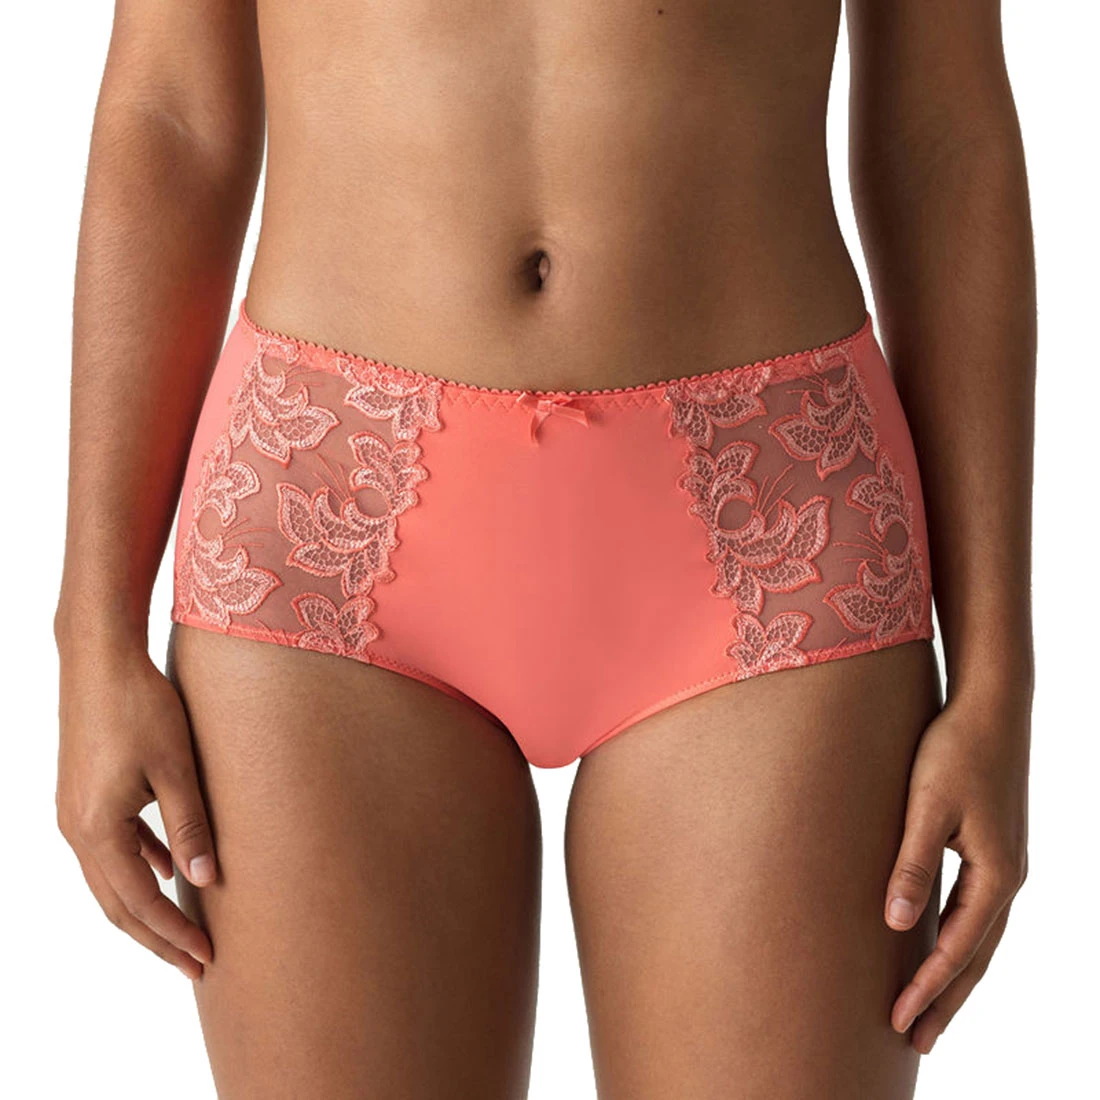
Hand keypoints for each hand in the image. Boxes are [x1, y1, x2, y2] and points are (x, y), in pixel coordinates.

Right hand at [56, 645, 216, 979]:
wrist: (99, 659)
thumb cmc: (141, 706)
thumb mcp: (176, 766)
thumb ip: (189, 824)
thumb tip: (202, 880)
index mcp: (97, 829)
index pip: (138, 902)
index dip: (172, 935)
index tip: (205, 959)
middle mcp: (76, 829)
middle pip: (117, 903)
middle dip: (157, 937)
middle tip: (196, 965)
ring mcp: (74, 812)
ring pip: (111, 879)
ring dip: (146, 907)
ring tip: (182, 930)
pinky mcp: (83, 794)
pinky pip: (109, 848)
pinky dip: (137, 867)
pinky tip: (165, 869)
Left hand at [884, 688, 1029, 1053]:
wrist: (991, 706)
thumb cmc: (954, 750)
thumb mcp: (927, 806)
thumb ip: (912, 864)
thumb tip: (896, 924)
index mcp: (996, 874)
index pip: (958, 948)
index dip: (928, 987)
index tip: (899, 1022)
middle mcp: (1008, 878)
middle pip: (976, 957)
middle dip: (945, 1001)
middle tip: (915, 1043)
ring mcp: (1005, 866)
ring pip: (979, 939)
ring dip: (953, 978)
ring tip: (926, 1014)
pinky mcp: (993, 852)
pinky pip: (976, 914)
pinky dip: (959, 944)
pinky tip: (939, 952)